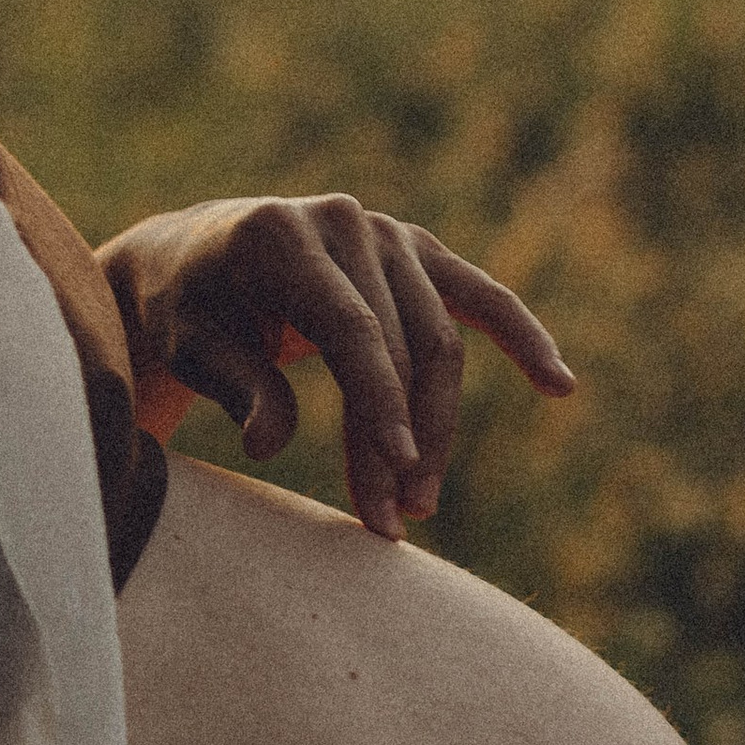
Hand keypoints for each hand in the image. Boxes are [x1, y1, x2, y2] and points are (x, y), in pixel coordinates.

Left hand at [97, 196, 573, 539]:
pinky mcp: (416, 255)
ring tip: (417, 506)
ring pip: (439, 341)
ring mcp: (387, 235)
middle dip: (403, 438)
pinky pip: (479, 299)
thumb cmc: (184, 312)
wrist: (190, 264)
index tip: (394, 470)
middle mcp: (345, 222)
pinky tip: (560, 386)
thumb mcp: (187, 348)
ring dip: (436, 428)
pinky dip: (520, 338)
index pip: (350, 328)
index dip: (378, 402)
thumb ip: (234, 385)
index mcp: (283, 236)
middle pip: (401, 344)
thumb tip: (270, 441)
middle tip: (392, 522)